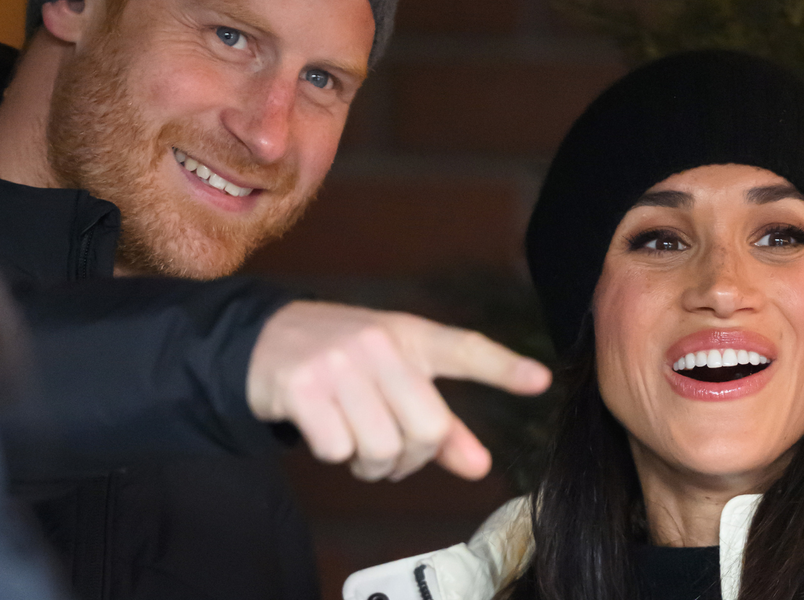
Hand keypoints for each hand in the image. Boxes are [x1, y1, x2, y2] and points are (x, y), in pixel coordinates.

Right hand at [246, 300, 550, 481]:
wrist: (262, 340)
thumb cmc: (342, 362)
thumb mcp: (394, 378)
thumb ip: (441, 424)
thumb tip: (480, 467)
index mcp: (410, 336)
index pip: (465, 349)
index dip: (504, 368)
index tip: (541, 382)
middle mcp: (379, 344)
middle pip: (427, 429)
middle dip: (411, 458)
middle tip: (392, 453)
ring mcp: (340, 363)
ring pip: (383, 447)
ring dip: (371, 465)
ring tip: (356, 444)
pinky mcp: (303, 386)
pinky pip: (338, 449)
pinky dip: (334, 454)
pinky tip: (325, 431)